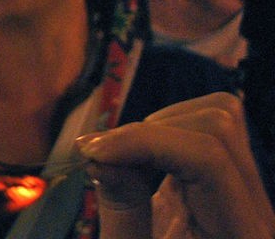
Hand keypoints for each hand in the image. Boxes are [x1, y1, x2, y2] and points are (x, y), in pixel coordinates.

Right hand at [76, 92, 274, 238]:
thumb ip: (122, 210)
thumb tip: (102, 152)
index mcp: (242, 236)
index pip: (208, 155)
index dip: (144, 141)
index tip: (91, 152)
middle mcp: (254, 212)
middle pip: (218, 125)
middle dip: (152, 132)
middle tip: (105, 161)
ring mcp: (244, 198)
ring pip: (218, 119)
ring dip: (157, 130)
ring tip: (122, 164)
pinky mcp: (223, 190)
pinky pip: (203, 136)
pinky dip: (161, 138)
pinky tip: (135, 167)